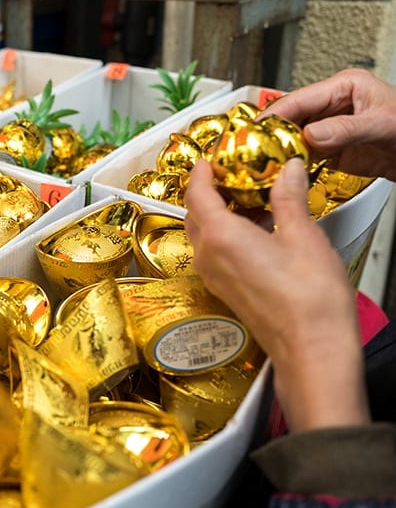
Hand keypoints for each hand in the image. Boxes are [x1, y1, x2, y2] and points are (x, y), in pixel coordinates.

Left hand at [184, 158, 369, 432]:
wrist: (312, 349)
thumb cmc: (308, 301)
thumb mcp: (302, 235)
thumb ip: (289, 198)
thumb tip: (288, 171)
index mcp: (219, 237)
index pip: (196, 193)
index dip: (202, 171)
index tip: (212, 158)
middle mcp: (208, 257)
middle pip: (195, 213)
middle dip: (210, 191)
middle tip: (234, 174)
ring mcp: (214, 277)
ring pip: (205, 234)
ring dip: (221, 214)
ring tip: (254, 199)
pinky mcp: (226, 291)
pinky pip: (216, 253)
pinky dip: (229, 235)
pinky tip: (261, 230)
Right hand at [260, 68, 395, 180]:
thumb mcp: (383, 125)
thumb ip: (346, 130)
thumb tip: (310, 134)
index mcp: (344, 87)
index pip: (297, 99)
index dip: (272, 115)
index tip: (252, 131)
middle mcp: (332, 106)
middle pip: (289, 119)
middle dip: (269, 135)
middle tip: (249, 151)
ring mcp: (330, 128)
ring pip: (292, 139)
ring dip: (277, 152)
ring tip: (260, 164)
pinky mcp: (331, 150)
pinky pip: (303, 156)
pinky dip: (290, 165)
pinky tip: (280, 173)